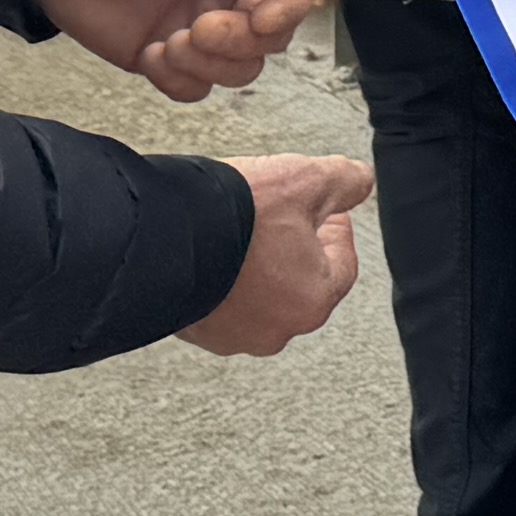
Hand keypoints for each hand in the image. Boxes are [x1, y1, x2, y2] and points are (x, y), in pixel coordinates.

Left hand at [28, 0, 325, 96]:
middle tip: (200, 27)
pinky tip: (150, 52)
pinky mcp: (167, 54)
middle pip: (273, 35)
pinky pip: (196, 87)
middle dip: (242, 40)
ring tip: (171, 41)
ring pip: (241, 68)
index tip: (260, 17)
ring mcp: (200, 23)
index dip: (290, 6)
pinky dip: (179, 80)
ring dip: (211, 65)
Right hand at [179, 151, 368, 354]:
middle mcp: (273, 330)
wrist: (154, 236)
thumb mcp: (303, 180)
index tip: (324, 208)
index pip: (342, 265)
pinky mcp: (192, 329)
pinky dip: (221, 276)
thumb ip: (344, 180)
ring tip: (242, 225)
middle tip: (280, 212)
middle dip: (294, 244)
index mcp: (311, 302)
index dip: (335, 227)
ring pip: (258, 294)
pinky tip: (211, 244)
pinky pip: (220, 300)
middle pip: (299, 282)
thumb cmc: (234, 217)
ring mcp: (229, 335)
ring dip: (256, 263)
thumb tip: (361, 180)